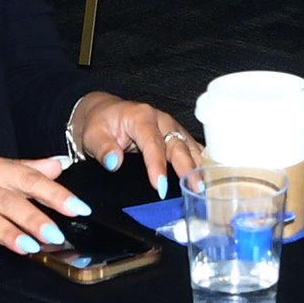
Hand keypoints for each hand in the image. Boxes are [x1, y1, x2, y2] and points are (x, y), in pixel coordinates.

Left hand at [72, 95, 199, 193]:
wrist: (104, 112)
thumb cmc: (99, 123)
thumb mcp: (93, 134)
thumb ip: (102, 148)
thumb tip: (113, 162)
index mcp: (141, 116)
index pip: (153, 143)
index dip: (157, 165)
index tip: (159, 186)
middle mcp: (161, 120)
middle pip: (178, 145)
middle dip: (188, 168)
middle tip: (196, 190)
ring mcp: (172, 128)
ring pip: (190, 147)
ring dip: (199, 168)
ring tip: (206, 188)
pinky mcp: (177, 136)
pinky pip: (192, 150)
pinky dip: (202, 164)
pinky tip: (210, 179)